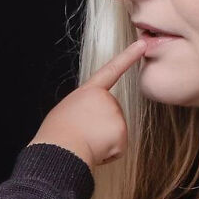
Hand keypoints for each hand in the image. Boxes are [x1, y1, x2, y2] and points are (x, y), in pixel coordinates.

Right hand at [28, 39, 145, 168]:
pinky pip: (118, 147)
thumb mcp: (67, 111)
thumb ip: (85, 108)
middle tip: (82, 135)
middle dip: (101, 128)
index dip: (128, 57)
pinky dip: (108, 153)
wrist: (60, 150)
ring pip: (115, 133)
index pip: (111, 70)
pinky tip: (94, 151)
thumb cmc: (56, 134)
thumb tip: (92, 120)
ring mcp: (115, 114)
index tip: (141, 45)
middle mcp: (105, 99)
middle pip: (111, 114)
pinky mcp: (121, 133)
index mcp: (88, 92)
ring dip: (103, 142)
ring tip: (85, 142)